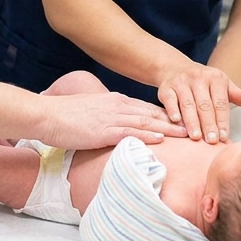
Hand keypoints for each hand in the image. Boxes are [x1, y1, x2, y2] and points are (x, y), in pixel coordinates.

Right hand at [36, 91, 185, 149]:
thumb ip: (106, 117)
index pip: (146, 108)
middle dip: (174, 121)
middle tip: (195, 127)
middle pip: (151, 114)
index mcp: (114, 101)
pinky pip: (128, 132)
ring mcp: (110, 117)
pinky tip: (159, 139)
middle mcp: (116, 106)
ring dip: (167, 128)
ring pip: (145, 122)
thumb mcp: (90, 112)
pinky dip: (146, 134)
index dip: (166, 115)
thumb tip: (117, 127)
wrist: (46, 114)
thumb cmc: (64, 116)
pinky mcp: (102, 130)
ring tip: (186, 134)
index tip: (183, 120)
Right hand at [157, 63, 240, 143]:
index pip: (221, 103)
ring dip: (192, 121)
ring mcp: (181, 81)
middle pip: (205, 105)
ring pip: (188, 104)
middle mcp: (198, 78)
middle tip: (212, 141)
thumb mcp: (221, 85)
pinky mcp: (166, 87)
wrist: (175, 68)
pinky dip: (173, 110)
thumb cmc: (203, 82)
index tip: (224, 137)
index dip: (222, 121)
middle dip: (208, 124)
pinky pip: (170, 100)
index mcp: (215, 78)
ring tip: (196, 137)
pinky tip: (176, 121)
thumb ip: (237, 95)